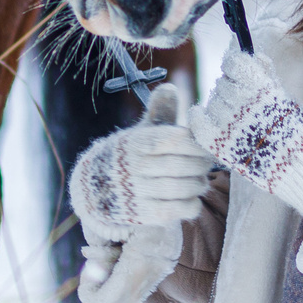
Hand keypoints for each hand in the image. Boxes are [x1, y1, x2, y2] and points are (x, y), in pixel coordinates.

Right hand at [68, 84, 213, 244]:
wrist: (94, 189)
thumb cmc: (128, 157)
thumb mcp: (139, 132)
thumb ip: (158, 112)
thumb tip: (170, 87)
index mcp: (136, 143)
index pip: (175, 140)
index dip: (197, 144)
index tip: (206, 145)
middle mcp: (134, 167)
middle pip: (181, 166)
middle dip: (201, 165)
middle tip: (208, 164)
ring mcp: (137, 192)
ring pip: (181, 188)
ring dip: (198, 185)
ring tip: (201, 181)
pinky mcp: (142, 215)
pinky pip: (176, 210)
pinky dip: (191, 205)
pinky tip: (192, 199)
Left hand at [192, 50, 302, 226]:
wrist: (299, 169)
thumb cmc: (297, 133)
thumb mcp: (287, 98)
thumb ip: (268, 75)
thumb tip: (255, 56)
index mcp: (261, 88)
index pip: (234, 63)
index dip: (235, 66)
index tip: (239, 73)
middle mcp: (243, 102)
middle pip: (223, 83)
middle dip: (231, 88)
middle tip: (242, 102)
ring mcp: (228, 123)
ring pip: (212, 101)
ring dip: (220, 105)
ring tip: (235, 118)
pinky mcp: (217, 143)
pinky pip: (198, 122)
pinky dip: (198, 116)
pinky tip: (202, 115)